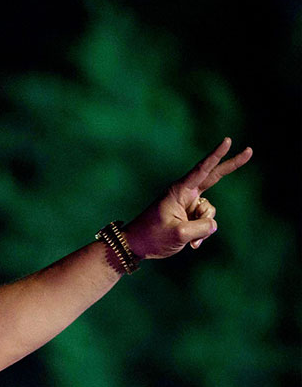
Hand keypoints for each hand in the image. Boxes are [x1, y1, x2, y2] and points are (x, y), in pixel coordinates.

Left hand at [122, 137, 251, 258]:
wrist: (137, 246)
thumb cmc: (153, 236)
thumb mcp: (179, 234)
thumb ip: (201, 227)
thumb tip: (212, 224)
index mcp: (179, 191)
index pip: (201, 170)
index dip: (216, 156)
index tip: (227, 140)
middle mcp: (186, 194)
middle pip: (214, 177)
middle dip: (232, 165)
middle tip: (249, 150)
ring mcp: (189, 205)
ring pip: (210, 212)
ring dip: (203, 229)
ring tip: (188, 239)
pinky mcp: (190, 216)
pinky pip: (206, 224)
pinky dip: (201, 234)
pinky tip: (191, 244)